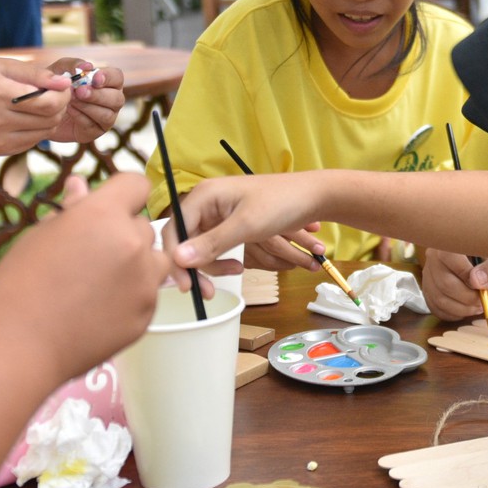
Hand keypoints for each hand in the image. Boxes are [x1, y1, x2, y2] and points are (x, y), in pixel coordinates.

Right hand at [0, 56, 73, 154]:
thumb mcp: (0, 66)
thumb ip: (34, 74)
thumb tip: (65, 82)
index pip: (48, 102)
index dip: (63, 94)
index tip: (62, 85)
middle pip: (50, 119)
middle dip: (60, 104)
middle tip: (54, 92)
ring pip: (45, 132)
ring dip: (50, 118)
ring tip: (41, 103)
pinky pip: (32, 141)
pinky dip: (37, 129)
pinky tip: (26, 116)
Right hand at [0, 173, 167, 380]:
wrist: (19, 346)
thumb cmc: (20, 286)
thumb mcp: (41, 236)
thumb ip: (72, 209)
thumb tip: (79, 184)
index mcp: (103, 215)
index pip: (135, 184)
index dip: (122, 195)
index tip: (108, 209)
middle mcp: (132, 244)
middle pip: (143, 226)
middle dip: (122, 234)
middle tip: (87, 256)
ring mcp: (143, 282)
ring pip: (153, 260)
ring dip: (135, 265)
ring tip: (96, 283)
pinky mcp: (146, 315)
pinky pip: (147, 294)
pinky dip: (130, 297)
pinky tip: (97, 308)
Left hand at [47, 58, 123, 145]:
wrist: (42, 108)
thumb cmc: (56, 84)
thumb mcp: (59, 70)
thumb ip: (72, 64)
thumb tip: (88, 65)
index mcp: (107, 82)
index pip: (117, 77)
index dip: (108, 78)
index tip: (94, 78)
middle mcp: (111, 100)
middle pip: (117, 99)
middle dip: (98, 95)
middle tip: (79, 91)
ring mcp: (105, 118)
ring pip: (107, 115)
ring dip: (88, 107)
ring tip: (70, 100)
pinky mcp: (94, 132)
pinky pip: (93, 126)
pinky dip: (80, 117)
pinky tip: (68, 110)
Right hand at [170, 173, 325, 272]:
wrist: (312, 196)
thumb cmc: (282, 202)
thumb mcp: (247, 225)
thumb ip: (212, 243)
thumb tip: (179, 259)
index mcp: (205, 196)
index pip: (175, 229)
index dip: (176, 258)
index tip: (187, 285)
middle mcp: (206, 203)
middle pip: (185, 242)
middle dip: (197, 267)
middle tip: (207, 292)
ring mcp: (217, 214)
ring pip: (201, 248)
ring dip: (214, 266)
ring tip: (236, 272)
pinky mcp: (228, 224)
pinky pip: (216, 247)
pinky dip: (224, 260)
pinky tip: (239, 267)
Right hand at [421, 248, 487, 321]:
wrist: (476, 266)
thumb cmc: (486, 262)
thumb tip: (477, 282)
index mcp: (449, 244)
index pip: (450, 258)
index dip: (466, 275)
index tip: (481, 286)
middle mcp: (432, 257)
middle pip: (445, 283)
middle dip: (467, 298)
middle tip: (482, 301)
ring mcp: (427, 275)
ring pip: (439, 299)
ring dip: (462, 309)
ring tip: (476, 306)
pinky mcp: (427, 290)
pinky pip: (435, 308)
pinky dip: (453, 314)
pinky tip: (465, 309)